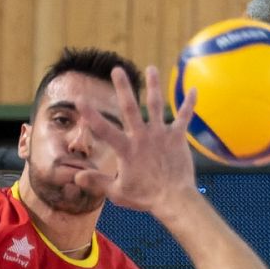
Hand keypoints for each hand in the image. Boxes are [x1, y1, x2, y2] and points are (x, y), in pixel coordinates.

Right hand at [74, 65, 197, 218]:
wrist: (174, 199)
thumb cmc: (145, 197)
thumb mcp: (116, 192)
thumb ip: (97, 181)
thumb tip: (76, 177)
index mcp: (125, 149)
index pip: (103, 129)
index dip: (90, 114)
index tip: (80, 99)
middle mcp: (142, 137)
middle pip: (130, 107)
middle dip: (123, 87)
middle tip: (117, 69)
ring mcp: (161, 135)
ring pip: (155, 105)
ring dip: (153, 86)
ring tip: (151, 69)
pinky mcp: (177, 137)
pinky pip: (184, 117)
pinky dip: (189, 103)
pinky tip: (193, 89)